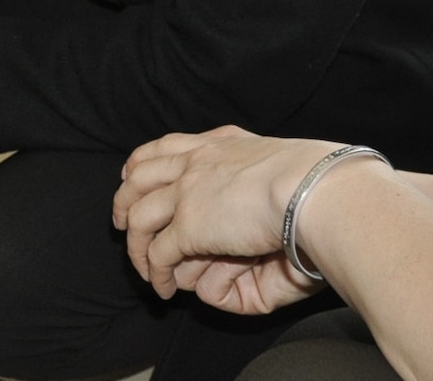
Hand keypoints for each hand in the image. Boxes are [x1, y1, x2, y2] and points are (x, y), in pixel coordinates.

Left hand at [116, 128, 342, 314]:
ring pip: (139, 218)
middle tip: (120, 222)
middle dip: (124, 200)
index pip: (166, 146)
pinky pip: (158, 253)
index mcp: (216, 145)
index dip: (142, 163)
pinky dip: (156, 273)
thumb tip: (260, 184)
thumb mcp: (279, 161)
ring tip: (144, 268)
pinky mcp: (188, 226)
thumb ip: (259, 169)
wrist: (310, 188)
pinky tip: (164, 288)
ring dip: (137, 247)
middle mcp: (195, 162)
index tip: (132, 175)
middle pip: (139, 178)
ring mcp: (187, 193)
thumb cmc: (312, 180)